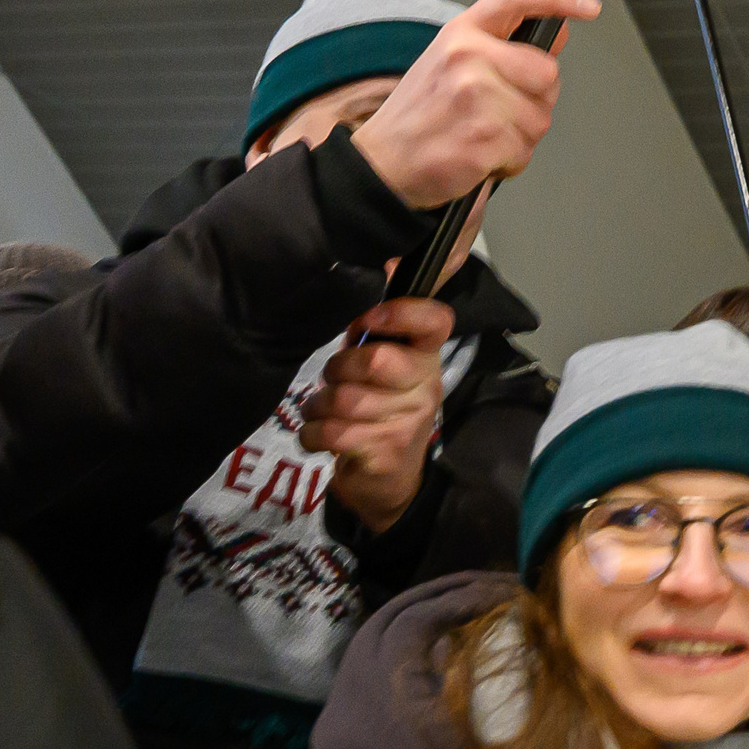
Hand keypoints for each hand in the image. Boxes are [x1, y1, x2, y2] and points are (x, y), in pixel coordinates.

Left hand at [302, 299, 453, 532]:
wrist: (390, 484)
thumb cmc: (380, 412)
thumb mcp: (385, 366)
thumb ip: (378, 327)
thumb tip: (384, 264)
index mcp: (427, 358)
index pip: (436, 321)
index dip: (400, 313)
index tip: (369, 321)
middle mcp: (425, 387)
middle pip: (375, 360)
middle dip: (339, 368)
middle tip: (336, 379)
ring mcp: (407, 422)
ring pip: (343, 399)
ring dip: (319, 406)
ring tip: (325, 411)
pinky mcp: (384, 453)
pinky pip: (331, 432)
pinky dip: (312, 434)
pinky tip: (320, 436)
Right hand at [351, 0, 599, 207]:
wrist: (384, 163)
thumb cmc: (420, 116)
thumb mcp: (453, 64)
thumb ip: (506, 47)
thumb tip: (558, 31)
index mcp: (462, 33)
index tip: (585, 5)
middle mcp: (468, 57)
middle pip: (547, 73)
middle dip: (536, 100)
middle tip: (500, 113)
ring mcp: (476, 96)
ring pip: (540, 118)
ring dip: (520, 137)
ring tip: (482, 136)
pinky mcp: (484, 136)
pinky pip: (525, 151)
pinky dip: (509, 162)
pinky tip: (479, 155)